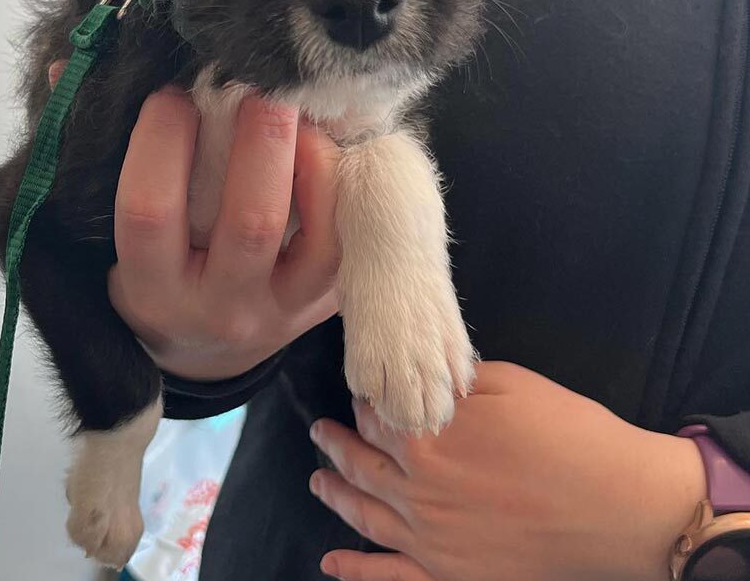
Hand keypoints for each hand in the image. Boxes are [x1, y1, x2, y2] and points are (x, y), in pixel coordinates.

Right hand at [93, 80, 339, 380]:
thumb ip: (90, 154)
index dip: (160, 141)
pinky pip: (347, 243)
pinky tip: (324, 143)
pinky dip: (340, 186)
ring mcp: (281, 311)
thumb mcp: (105, 232)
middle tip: (258, 81)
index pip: (149, 211)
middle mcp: (218, 307)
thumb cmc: (150, 272)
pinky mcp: (324, 304)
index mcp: (149, 287)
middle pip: (250, 222)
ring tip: (298, 106)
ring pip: (316, 237)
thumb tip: (64, 71)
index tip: (169, 92)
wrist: (203, 350)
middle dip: (259, 140)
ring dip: (312, 158)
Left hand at [309, 362, 705, 580]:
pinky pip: (391, 578)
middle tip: (320, 429)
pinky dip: (356, 572)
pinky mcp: (453, 577)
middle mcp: (417, 490)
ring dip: (335, 494)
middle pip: (362, 461)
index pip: (377, 414)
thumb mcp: (508, 384)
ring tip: (317, 479)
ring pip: (365, 514)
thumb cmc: (569, 436)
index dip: (366, 400)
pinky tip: (332, 563)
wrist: (623, 508)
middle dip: (337, 442)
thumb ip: (454, 384)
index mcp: (428, 439)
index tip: (362, 391)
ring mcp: (431, 540)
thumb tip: (425, 380)